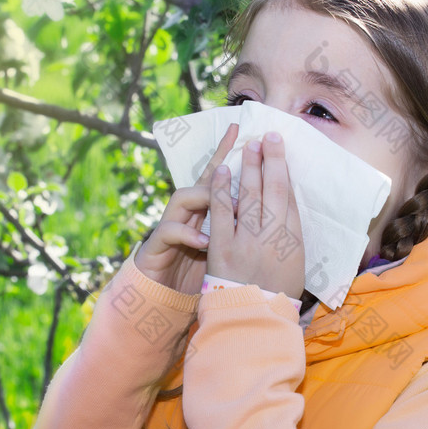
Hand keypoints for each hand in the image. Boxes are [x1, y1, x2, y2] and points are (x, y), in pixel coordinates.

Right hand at [134, 123, 238, 293]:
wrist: (162, 297)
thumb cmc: (198, 274)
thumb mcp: (224, 250)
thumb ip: (239, 230)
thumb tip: (270, 213)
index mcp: (206, 213)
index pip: (220, 178)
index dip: (230, 154)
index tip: (242, 130)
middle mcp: (188, 213)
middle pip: (203, 178)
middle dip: (220, 158)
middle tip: (240, 139)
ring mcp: (171, 226)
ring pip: (183, 197)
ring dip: (206, 198)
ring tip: (228, 206)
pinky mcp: (157, 245)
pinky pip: (170, 232)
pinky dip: (188, 235)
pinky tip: (204, 243)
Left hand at [207, 132, 304, 299]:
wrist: (253, 322)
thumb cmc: (276, 295)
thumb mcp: (295, 266)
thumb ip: (292, 236)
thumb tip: (288, 206)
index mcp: (294, 241)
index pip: (290, 197)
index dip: (284, 170)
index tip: (280, 149)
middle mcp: (274, 238)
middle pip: (274, 190)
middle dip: (270, 160)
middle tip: (267, 136)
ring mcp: (248, 242)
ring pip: (250, 196)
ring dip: (248, 167)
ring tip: (248, 145)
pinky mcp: (223, 249)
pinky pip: (222, 213)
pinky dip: (221, 190)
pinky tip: (222, 170)